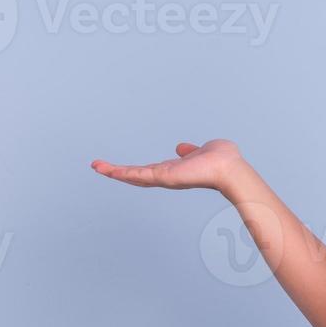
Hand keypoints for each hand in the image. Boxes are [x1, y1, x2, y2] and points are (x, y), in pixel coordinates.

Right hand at [90, 140, 246, 192]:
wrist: (229, 168)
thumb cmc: (222, 160)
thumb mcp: (201, 151)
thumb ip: (190, 152)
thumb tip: (181, 148)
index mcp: (173, 171)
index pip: (148, 171)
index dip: (132, 170)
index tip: (118, 167)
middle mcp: (166, 177)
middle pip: (135, 176)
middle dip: (116, 172)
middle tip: (98, 167)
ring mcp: (163, 178)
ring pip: (133, 176)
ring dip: (113, 172)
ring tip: (96, 166)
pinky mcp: (163, 176)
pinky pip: (138, 174)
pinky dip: (122, 172)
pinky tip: (108, 169)